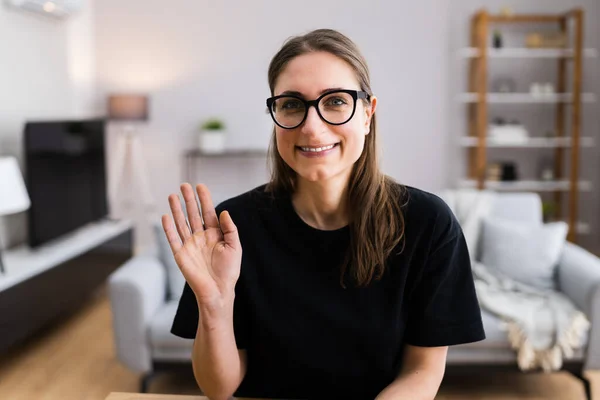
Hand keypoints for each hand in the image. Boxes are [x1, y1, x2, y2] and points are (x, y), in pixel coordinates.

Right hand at [162, 183, 241, 306]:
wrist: (218, 291)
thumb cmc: (229, 271)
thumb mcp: (235, 247)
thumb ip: (230, 229)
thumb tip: (224, 212)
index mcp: (215, 234)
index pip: (208, 212)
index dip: (204, 199)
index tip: (200, 186)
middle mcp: (201, 237)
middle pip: (193, 214)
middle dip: (189, 200)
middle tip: (184, 185)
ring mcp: (189, 245)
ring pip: (181, 223)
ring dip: (176, 210)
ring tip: (172, 196)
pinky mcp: (180, 255)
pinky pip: (173, 239)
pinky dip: (168, 228)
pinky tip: (165, 216)